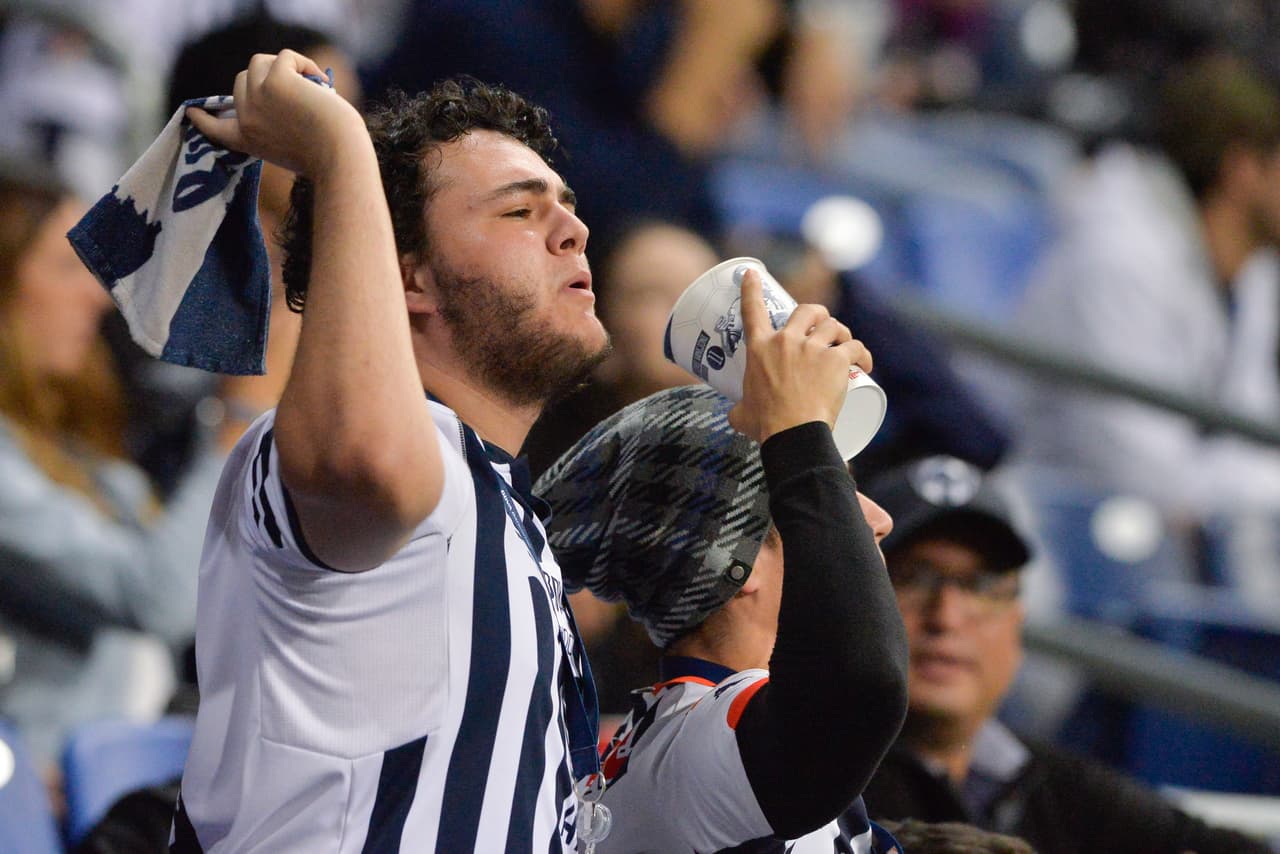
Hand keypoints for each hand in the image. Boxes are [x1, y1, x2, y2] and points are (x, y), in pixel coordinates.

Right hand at [186, 50, 364, 178]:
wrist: (340, 159)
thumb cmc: (329, 157)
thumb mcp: (293, 145)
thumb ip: (278, 124)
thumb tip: (288, 89)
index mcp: (248, 141)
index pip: (216, 129)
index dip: (204, 119)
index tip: (192, 113)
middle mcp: (246, 119)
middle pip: (244, 80)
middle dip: (270, 78)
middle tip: (301, 94)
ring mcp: (257, 98)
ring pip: (260, 62)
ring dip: (285, 66)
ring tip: (313, 86)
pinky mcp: (275, 81)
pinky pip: (285, 57)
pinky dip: (305, 64)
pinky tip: (323, 83)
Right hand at [728, 269, 870, 443]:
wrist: (792, 433)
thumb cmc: (765, 425)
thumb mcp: (742, 413)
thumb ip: (738, 408)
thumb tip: (735, 414)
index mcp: (759, 349)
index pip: (753, 310)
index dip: (752, 288)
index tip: (753, 274)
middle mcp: (786, 341)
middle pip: (806, 310)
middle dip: (818, 313)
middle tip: (824, 325)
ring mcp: (812, 349)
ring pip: (833, 325)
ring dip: (841, 331)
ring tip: (846, 344)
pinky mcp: (836, 360)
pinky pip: (855, 347)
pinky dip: (863, 354)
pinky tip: (865, 364)